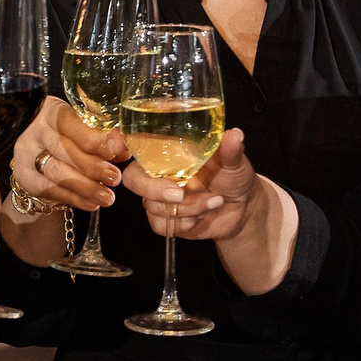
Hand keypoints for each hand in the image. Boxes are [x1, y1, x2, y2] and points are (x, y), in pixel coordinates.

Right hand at [10, 97, 124, 210]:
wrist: (44, 152)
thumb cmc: (71, 136)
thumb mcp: (86, 129)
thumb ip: (105, 137)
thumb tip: (122, 148)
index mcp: (50, 111)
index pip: (68, 122)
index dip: (91, 138)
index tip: (113, 151)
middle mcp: (34, 131)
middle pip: (62, 148)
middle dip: (92, 166)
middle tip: (114, 177)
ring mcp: (26, 155)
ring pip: (56, 172)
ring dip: (85, 187)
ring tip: (107, 196)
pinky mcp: (26, 178)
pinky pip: (51, 191)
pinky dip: (75, 199)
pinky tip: (93, 203)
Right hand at [121, 129, 258, 239]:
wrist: (243, 209)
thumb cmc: (234, 177)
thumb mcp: (235, 161)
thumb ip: (231, 150)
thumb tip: (234, 135)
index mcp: (168, 152)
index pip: (135, 144)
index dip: (118, 143)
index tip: (118, 145)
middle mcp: (158, 173)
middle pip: (133, 179)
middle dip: (154, 189)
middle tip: (180, 193)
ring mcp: (159, 198)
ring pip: (152, 206)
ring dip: (186, 208)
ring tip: (214, 201)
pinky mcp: (165, 220)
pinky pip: (160, 225)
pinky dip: (184, 224)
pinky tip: (202, 216)